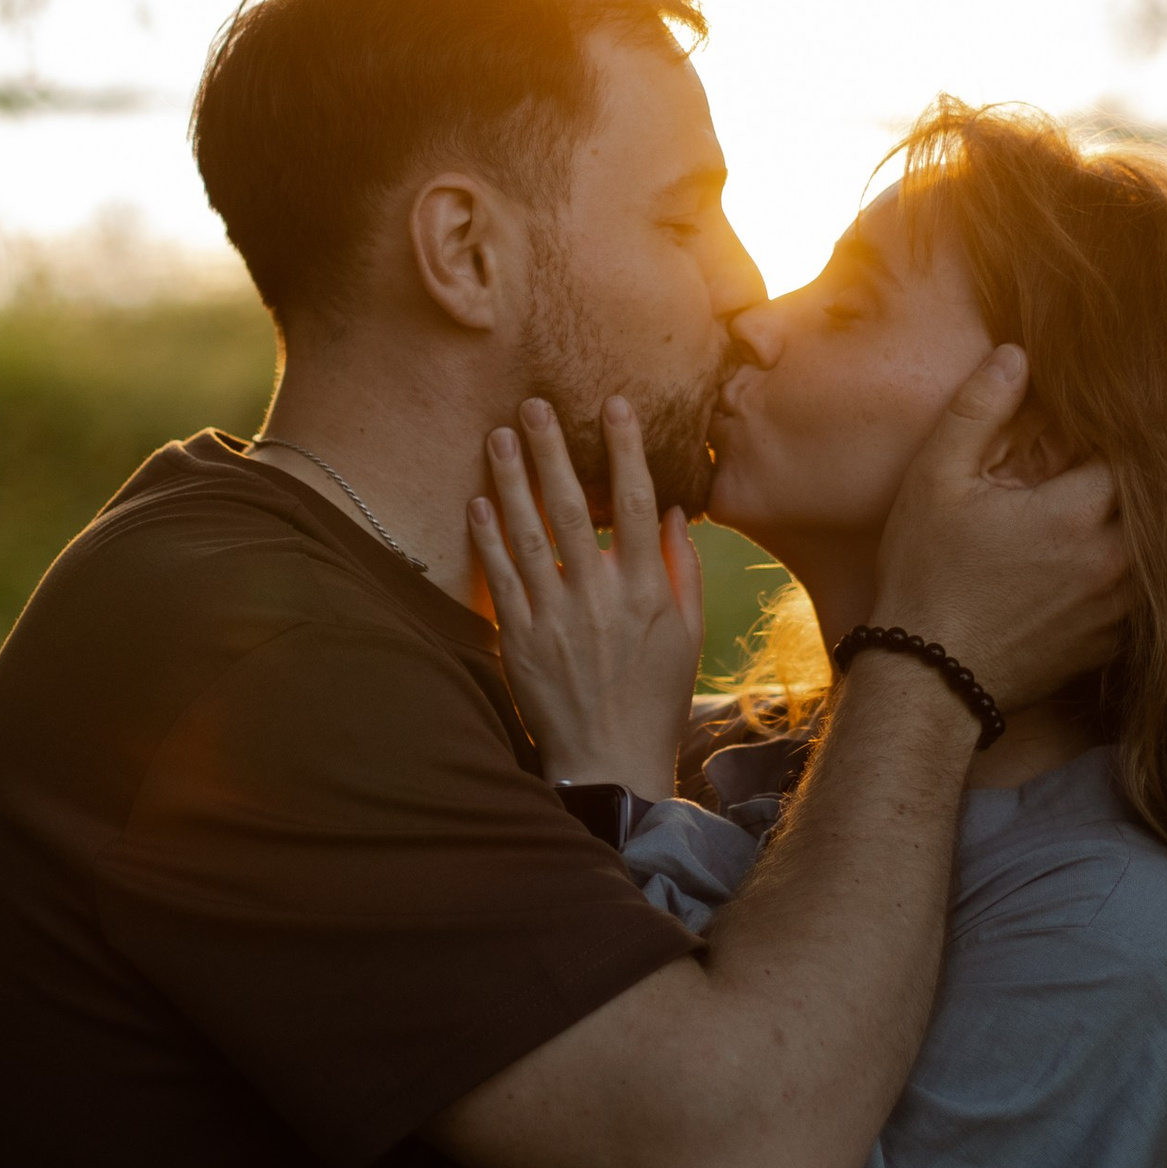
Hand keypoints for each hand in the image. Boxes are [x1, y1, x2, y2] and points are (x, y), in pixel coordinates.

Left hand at [472, 394, 703, 796]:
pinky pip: (500, 578)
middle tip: (533, 404)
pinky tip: (478, 501)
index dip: (623, 451)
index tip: (613, 405)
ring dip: (510, 480)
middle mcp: (599, 598)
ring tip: (497, 436)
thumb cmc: (655, 698)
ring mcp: (555, 618)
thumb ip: (682, 570)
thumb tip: (671, 509)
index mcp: (646, 592)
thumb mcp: (688, 635)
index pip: (634, 505)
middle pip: (570, 508)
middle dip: (551, 451)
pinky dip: (487, 537)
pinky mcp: (520, 640)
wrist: (609, 763)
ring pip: (527, 534)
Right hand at [871, 346, 1124, 708]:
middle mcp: (1114, 561)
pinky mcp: (1112, 646)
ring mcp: (1119, 610)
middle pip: (1160, 503)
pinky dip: (1141, 577)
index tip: (1111, 417)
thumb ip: (978, 410)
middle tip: (1129, 452)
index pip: (1134, 452)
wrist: (929, 682)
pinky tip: (1118, 562)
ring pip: (1163, 553)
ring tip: (1135, 503)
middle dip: (1146, 475)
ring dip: (1150, 527)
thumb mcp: (937, 480)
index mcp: (1077, 512)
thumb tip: (1016, 354)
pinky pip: (1149, 600)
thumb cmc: (927, 575)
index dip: (1124, 431)